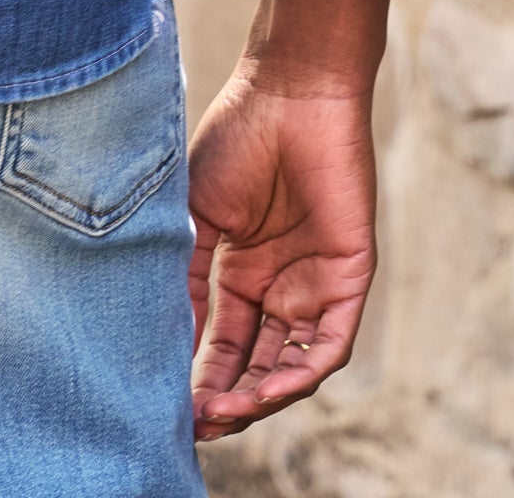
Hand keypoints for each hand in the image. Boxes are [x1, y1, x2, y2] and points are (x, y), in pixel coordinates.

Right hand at [185, 74, 376, 437]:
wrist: (289, 90)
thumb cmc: (238, 136)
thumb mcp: (196, 213)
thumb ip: (184, 273)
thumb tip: (165, 335)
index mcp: (243, 271)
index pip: (223, 344)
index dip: (199, 378)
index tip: (171, 406)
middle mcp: (280, 285)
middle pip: (256, 365)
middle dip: (228, 399)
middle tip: (197, 423)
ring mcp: (315, 283)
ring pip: (293, 365)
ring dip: (261, 397)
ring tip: (224, 413)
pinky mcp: (348, 276)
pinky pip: (330, 342)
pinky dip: (302, 371)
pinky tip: (269, 389)